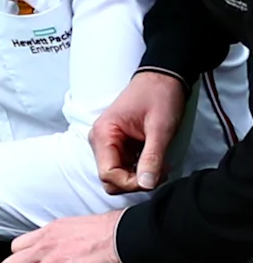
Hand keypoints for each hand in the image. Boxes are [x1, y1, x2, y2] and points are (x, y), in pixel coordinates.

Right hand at [94, 69, 184, 193]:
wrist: (163, 78)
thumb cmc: (160, 96)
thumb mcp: (160, 128)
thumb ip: (152, 158)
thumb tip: (147, 185)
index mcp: (103, 135)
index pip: (108, 174)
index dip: (131, 183)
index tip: (154, 178)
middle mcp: (100, 141)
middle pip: (110, 179)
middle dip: (135, 182)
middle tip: (159, 172)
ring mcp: (109, 144)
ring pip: (118, 175)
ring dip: (140, 177)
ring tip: (160, 165)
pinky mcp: (119, 145)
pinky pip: (125, 167)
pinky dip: (141, 170)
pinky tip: (156, 161)